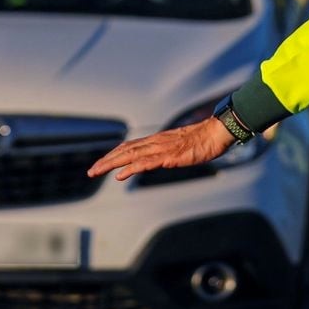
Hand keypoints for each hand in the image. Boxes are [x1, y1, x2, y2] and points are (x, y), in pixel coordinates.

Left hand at [87, 118, 236, 180]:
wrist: (217, 133)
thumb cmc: (205, 141)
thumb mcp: (184, 148)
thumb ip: (171, 153)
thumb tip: (165, 159)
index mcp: (158, 140)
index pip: (130, 146)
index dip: (115, 154)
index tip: (103, 162)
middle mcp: (156, 142)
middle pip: (125, 150)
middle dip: (106, 160)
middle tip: (91, 170)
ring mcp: (161, 148)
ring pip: (130, 155)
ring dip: (111, 163)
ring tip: (96, 171)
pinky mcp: (168, 156)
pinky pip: (145, 163)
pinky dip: (130, 169)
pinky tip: (120, 175)